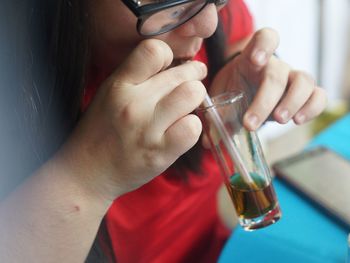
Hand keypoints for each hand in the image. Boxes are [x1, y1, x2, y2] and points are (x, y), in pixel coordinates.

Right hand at [59, 39, 206, 201]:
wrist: (86, 172)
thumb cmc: (101, 131)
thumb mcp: (109, 94)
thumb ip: (137, 77)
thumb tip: (174, 64)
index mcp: (118, 85)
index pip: (155, 50)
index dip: (169, 56)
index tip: (171, 66)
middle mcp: (134, 104)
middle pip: (181, 74)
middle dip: (193, 75)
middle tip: (194, 80)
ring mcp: (148, 129)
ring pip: (192, 94)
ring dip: (196, 99)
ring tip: (189, 105)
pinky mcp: (160, 153)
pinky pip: (192, 128)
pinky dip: (193, 126)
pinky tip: (183, 129)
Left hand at [209, 28, 326, 130]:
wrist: (246, 95)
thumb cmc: (234, 91)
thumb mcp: (222, 97)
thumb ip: (217, 114)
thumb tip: (209, 141)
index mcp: (252, 58)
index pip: (265, 38)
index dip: (263, 45)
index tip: (256, 60)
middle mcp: (275, 66)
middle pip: (277, 74)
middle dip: (265, 100)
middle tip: (250, 124)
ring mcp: (292, 78)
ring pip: (304, 81)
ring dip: (292, 102)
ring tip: (279, 121)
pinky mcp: (304, 94)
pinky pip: (318, 96)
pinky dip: (312, 108)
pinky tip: (298, 121)